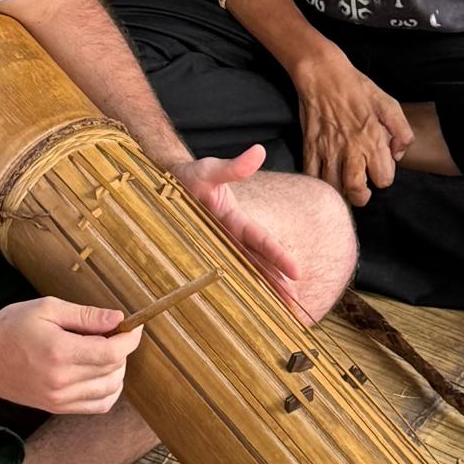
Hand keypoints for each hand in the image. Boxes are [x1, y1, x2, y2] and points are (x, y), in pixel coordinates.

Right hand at [0, 298, 141, 415]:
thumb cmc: (10, 328)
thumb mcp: (47, 309)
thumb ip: (85, 316)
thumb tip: (117, 319)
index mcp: (60, 353)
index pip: (112, 353)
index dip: (129, 339)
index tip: (133, 326)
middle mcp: (62, 381)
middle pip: (114, 371)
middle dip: (122, 351)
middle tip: (113, 333)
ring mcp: (60, 399)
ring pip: (110, 391)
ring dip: (117, 371)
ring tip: (105, 351)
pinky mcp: (57, 408)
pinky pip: (97, 406)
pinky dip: (108, 391)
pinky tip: (100, 373)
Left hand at [164, 144, 301, 307]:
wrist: (166, 183)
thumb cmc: (190, 176)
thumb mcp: (210, 170)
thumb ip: (233, 167)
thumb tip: (259, 150)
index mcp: (236, 221)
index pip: (262, 241)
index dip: (279, 256)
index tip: (296, 273)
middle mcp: (231, 238)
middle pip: (259, 263)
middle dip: (277, 283)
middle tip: (294, 305)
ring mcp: (217, 249)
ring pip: (244, 273)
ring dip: (261, 291)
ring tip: (280, 313)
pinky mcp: (202, 256)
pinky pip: (222, 277)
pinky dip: (235, 292)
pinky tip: (243, 310)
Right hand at [292, 45, 412, 206]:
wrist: (323, 75)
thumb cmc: (357, 88)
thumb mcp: (388, 104)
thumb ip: (401, 131)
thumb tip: (398, 154)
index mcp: (373, 140)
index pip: (383, 178)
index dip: (383, 177)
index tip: (378, 170)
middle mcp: (350, 150)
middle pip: (356, 190)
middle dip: (361, 196)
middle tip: (361, 189)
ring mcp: (327, 150)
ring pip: (333, 187)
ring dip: (340, 192)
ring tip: (344, 186)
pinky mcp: (309, 147)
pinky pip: (311, 176)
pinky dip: (318, 183)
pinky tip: (325, 179)